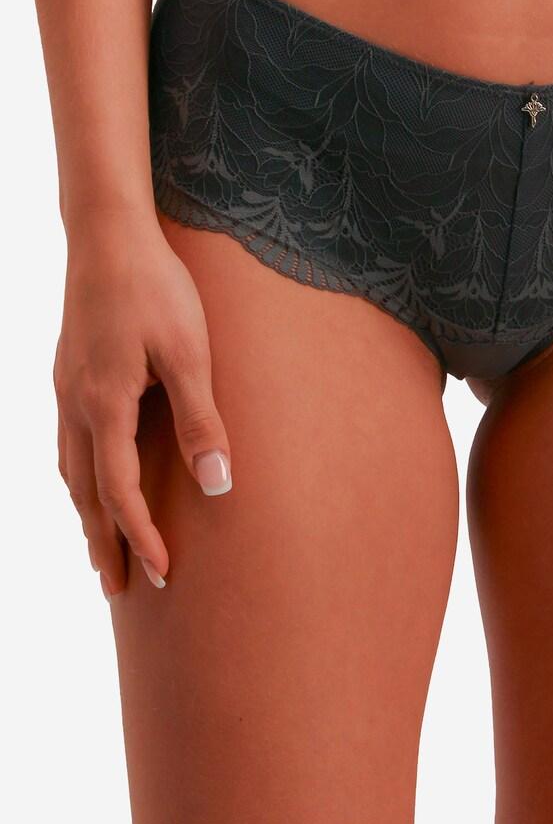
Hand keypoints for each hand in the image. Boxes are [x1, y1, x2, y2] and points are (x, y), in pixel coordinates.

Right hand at [54, 208, 231, 598]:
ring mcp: (64, 389)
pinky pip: (65, 442)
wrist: (109, 235)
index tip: (163, 575)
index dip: (141, 538)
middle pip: (85, 493)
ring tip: (102, 547)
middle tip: (120, 588)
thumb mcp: (190, 355)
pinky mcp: (66, 373)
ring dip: (87, 514)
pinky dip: (78, 477)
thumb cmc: (157, 289)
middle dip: (104, 543)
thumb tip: (217, 485)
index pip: (120, 493)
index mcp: (104, 406)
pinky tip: (89, 479)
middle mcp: (74, 406)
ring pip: (69, 470)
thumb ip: (201, 421)